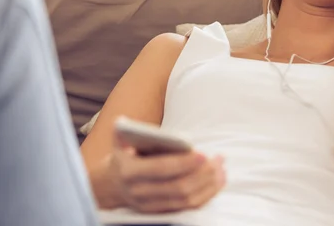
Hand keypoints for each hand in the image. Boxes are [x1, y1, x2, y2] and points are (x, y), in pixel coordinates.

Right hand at [108, 132, 225, 212]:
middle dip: (202, 174)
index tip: (203, 154)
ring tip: (221, 168)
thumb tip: (130, 122)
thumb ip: (128, 130)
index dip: (183, 163)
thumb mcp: (120, 140)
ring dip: (208, 184)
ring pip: (186, 200)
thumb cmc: (124, 154)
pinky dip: (206, 195)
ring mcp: (150, 205)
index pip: (161, 169)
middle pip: (177, 187)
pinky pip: (188, 207)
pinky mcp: (161, 212)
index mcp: (129, 171)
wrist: (112, 184)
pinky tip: (218, 180)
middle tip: (218, 160)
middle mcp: (139, 192)